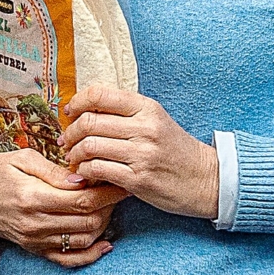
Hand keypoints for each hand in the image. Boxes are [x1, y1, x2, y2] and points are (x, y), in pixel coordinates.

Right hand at [0, 149, 128, 266]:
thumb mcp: (21, 158)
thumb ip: (54, 171)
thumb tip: (82, 179)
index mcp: (33, 197)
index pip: (83, 200)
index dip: (107, 191)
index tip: (119, 180)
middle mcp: (35, 223)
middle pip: (88, 220)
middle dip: (109, 205)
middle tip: (116, 189)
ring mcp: (35, 240)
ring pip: (84, 239)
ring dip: (103, 224)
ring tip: (108, 206)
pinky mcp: (34, 249)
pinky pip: (68, 259)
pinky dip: (90, 255)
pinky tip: (104, 243)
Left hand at [59, 84, 219, 220]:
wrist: (206, 179)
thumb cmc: (175, 149)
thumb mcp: (156, 120)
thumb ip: (125, 113)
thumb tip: (84, 109)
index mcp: (147, 108)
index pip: (100, 94)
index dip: (77, 102)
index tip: (70, 112)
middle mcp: (145, 128)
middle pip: (89, 122)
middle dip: (70, 133)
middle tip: (67, 141)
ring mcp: (142, 154)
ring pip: (89, 147)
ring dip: (74, 154)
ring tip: (74, 159)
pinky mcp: (138, 180)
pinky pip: (97, 170)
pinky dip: (84, 172)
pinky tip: (84, 175)